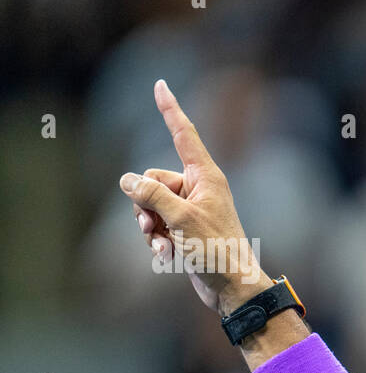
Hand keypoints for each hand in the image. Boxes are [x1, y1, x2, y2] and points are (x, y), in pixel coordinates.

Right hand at [119, 80, 272, 313]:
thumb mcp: (180, 218)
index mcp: (206, 177)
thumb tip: (127, 181)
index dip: (170, 109)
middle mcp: (198, 189)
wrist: (231, 288)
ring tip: (163, 244)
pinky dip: (156, 240)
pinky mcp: (183, 230)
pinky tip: (167, 256)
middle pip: (152, 180)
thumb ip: (151, 195)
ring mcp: (189, 210)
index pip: (184, 135)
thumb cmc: (216, 250)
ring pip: (149, 205)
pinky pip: (155, 225)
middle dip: (145, 204)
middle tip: (155, 226)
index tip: (160, 84)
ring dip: (149, 227)